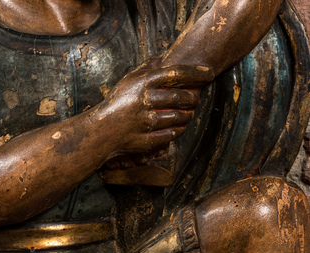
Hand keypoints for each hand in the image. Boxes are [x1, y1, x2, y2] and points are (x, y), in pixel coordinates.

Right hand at [92, 64, 213, 153]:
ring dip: (189, 115)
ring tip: (189, 112)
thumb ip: (147, 68)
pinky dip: (180, 129)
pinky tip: (180, 126)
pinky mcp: (147, 139)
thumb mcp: (128, 80)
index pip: (176, 73)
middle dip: (194, 97)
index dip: (196, 72)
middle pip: (182, 96)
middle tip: (196, 98)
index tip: (209, 72)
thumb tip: (164, 55)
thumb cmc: (116, 103)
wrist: (101, 131)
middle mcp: (145, 100)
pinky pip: (172, 134)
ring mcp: (146, 121)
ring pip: (180, 117)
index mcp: (142, 83)